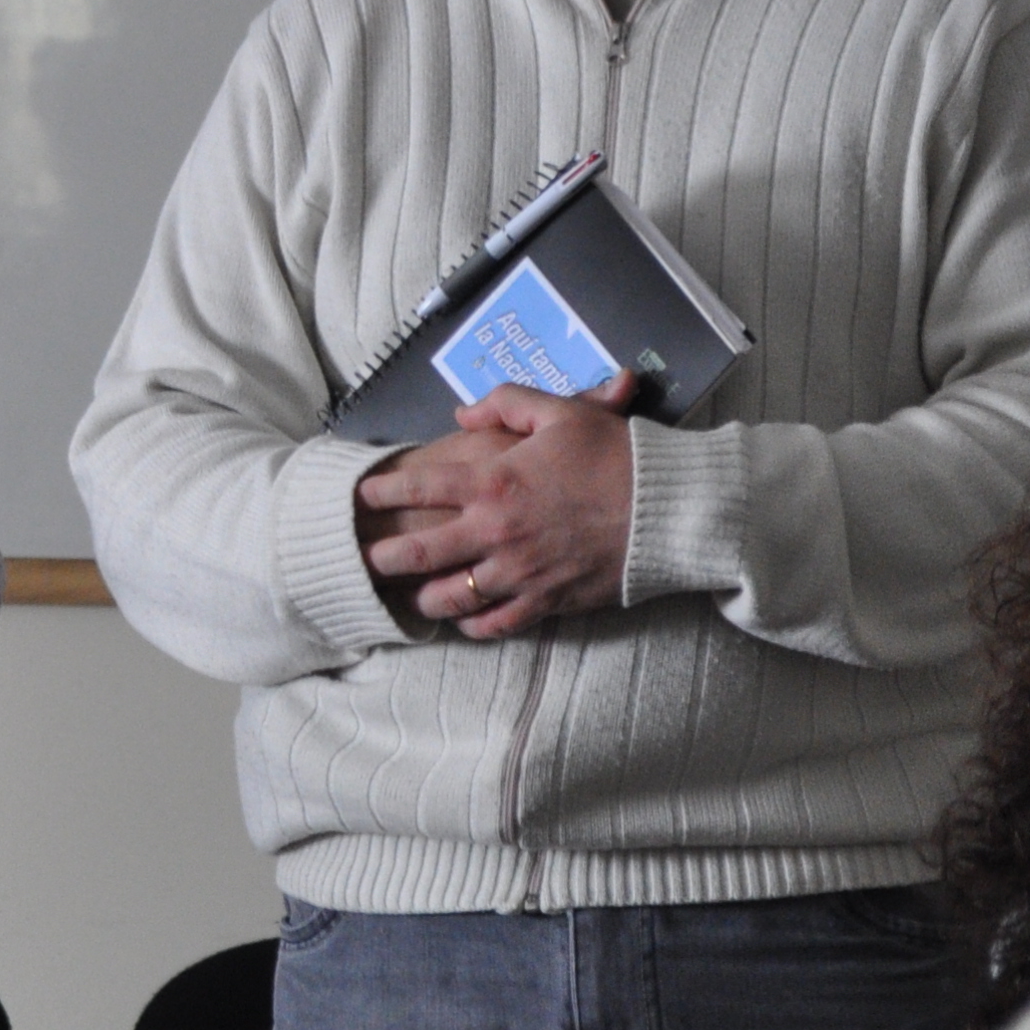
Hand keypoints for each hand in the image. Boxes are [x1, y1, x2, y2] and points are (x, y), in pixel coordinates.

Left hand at [355, 374, 638, 637]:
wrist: (667, 509)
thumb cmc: (614, 454)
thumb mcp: (560, 411)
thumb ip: (505, 403)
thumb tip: (462, 413)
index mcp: (494, 481)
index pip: (418, 488)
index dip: (383, 492)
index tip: (361, 496)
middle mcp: (496, 532)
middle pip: (419, 553)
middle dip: (384, 558)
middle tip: (364, 559)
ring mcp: (519, 572)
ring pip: (451, 598)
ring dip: (424, 598)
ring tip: (408, 596)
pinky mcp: (546, 602)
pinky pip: (496, 625)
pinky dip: (474, 626)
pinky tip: (464, 621)